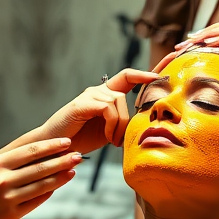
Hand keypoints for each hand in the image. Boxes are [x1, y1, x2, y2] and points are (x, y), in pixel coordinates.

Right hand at [0, 138, 82, 218]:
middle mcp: (2, 179)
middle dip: (63, 159)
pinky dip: (48, 193)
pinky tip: (58, 186)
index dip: (51, 146)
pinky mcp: (11, 215)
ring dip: (61, 176)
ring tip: (73, 170)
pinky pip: (36, 201)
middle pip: (40, 166)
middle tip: (78, 155)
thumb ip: (4, 165)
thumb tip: (33, 157)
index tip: (66, 142)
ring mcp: (8, 198)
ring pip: (42, 184)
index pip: (30, 151)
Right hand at [39, 69, 160, 154]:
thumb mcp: (109, 130)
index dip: (145, 73)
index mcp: (105, 95)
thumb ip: (123, 122)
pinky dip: (111, 125)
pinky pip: (107, 109)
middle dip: (129, 118)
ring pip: (118, 102)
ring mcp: (89, 96)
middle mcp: (97, 91)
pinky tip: (106, 137)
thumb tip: (146, 123)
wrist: (56, 148)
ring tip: (111, 141)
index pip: (128, 76)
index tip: (163, 71)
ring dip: (119, 125)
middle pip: (125, 95)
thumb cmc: (81, 139)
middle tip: (121, 140)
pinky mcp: (82, 104)